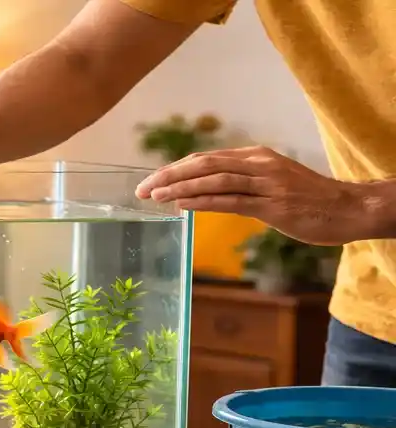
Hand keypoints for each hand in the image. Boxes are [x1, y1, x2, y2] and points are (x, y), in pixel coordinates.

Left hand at [135, 146, 383, 245]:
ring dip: (180, 186)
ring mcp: (267, 183)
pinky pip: (231, 200)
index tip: (150, 180)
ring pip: (214, 178)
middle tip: (140, 188)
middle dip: (168, 175)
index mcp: (255, 156)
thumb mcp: (270, 184)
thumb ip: (240, 184)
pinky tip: (182, 205)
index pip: (205, 158)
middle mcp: (258, 164)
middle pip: (203, 163)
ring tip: (154, 196)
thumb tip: (204, 192)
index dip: (175, 169)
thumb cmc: (308, 200)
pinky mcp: (273, 205)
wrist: (348, 209)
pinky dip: (203, 200)